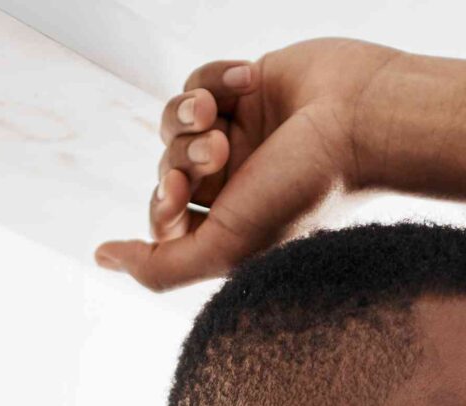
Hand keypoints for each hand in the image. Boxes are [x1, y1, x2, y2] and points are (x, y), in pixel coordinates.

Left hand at [91, 37, 404, 291]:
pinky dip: (214, 79)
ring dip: (188, 114)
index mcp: (235, 227)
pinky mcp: (250, 88)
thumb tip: (102, 259)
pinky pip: (199, 79)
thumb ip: (162, 267)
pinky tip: (249, 82)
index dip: (162, 202)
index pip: (166, 217)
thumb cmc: (307, 188)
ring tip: (219, 116)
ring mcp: (244, 134)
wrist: (364, 119)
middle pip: (167, 165)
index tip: (180, 194)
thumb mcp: (228, 246)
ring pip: (176, 119)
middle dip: (181, 156)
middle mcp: (238, 184)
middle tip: (216, 152)